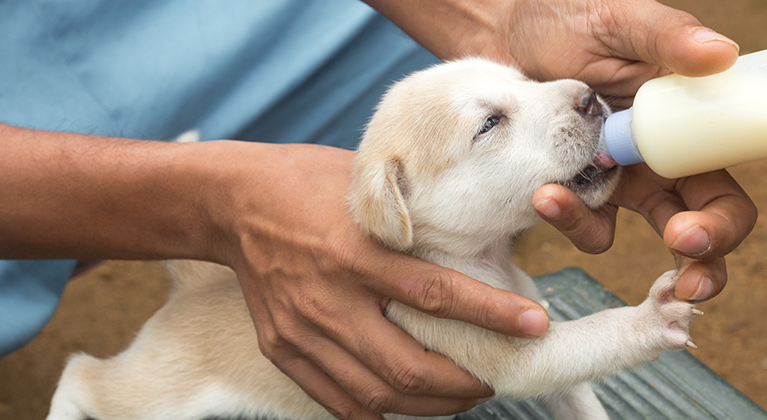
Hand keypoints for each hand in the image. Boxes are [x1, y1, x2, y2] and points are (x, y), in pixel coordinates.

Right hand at [205, 143, 548, 418]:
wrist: (233, 201)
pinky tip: (410, 404)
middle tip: (496, 377)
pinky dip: (380, 412)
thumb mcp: (369, 187)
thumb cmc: (310, 183)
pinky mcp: (282, 349)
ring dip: (429, 406)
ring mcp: (301, 331)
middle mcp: (327, 298)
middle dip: (463, 383)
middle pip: (405, 365)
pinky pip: (337, 400)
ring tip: (462, 396)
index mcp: (354, 250)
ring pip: (374, 394)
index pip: (434, 293)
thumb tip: (480, 239)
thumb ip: (415, 220)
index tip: (534, 325)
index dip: (491, 314)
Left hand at [478, 0, 766, 300]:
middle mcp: (675, 151)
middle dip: (721, 237)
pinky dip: (576, 222)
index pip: (765, 137)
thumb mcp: (619, 21)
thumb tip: (721, 54)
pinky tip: (548, 195)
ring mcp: (632, 179)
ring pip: (674, 235)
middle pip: (722, 208)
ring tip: (654, 246)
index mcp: (699, 108)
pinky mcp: (587, 195)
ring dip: (675, 257)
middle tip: (693, 242)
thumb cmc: (568, 19)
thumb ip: (664, 35)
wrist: (502, 38)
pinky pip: (597, 230)